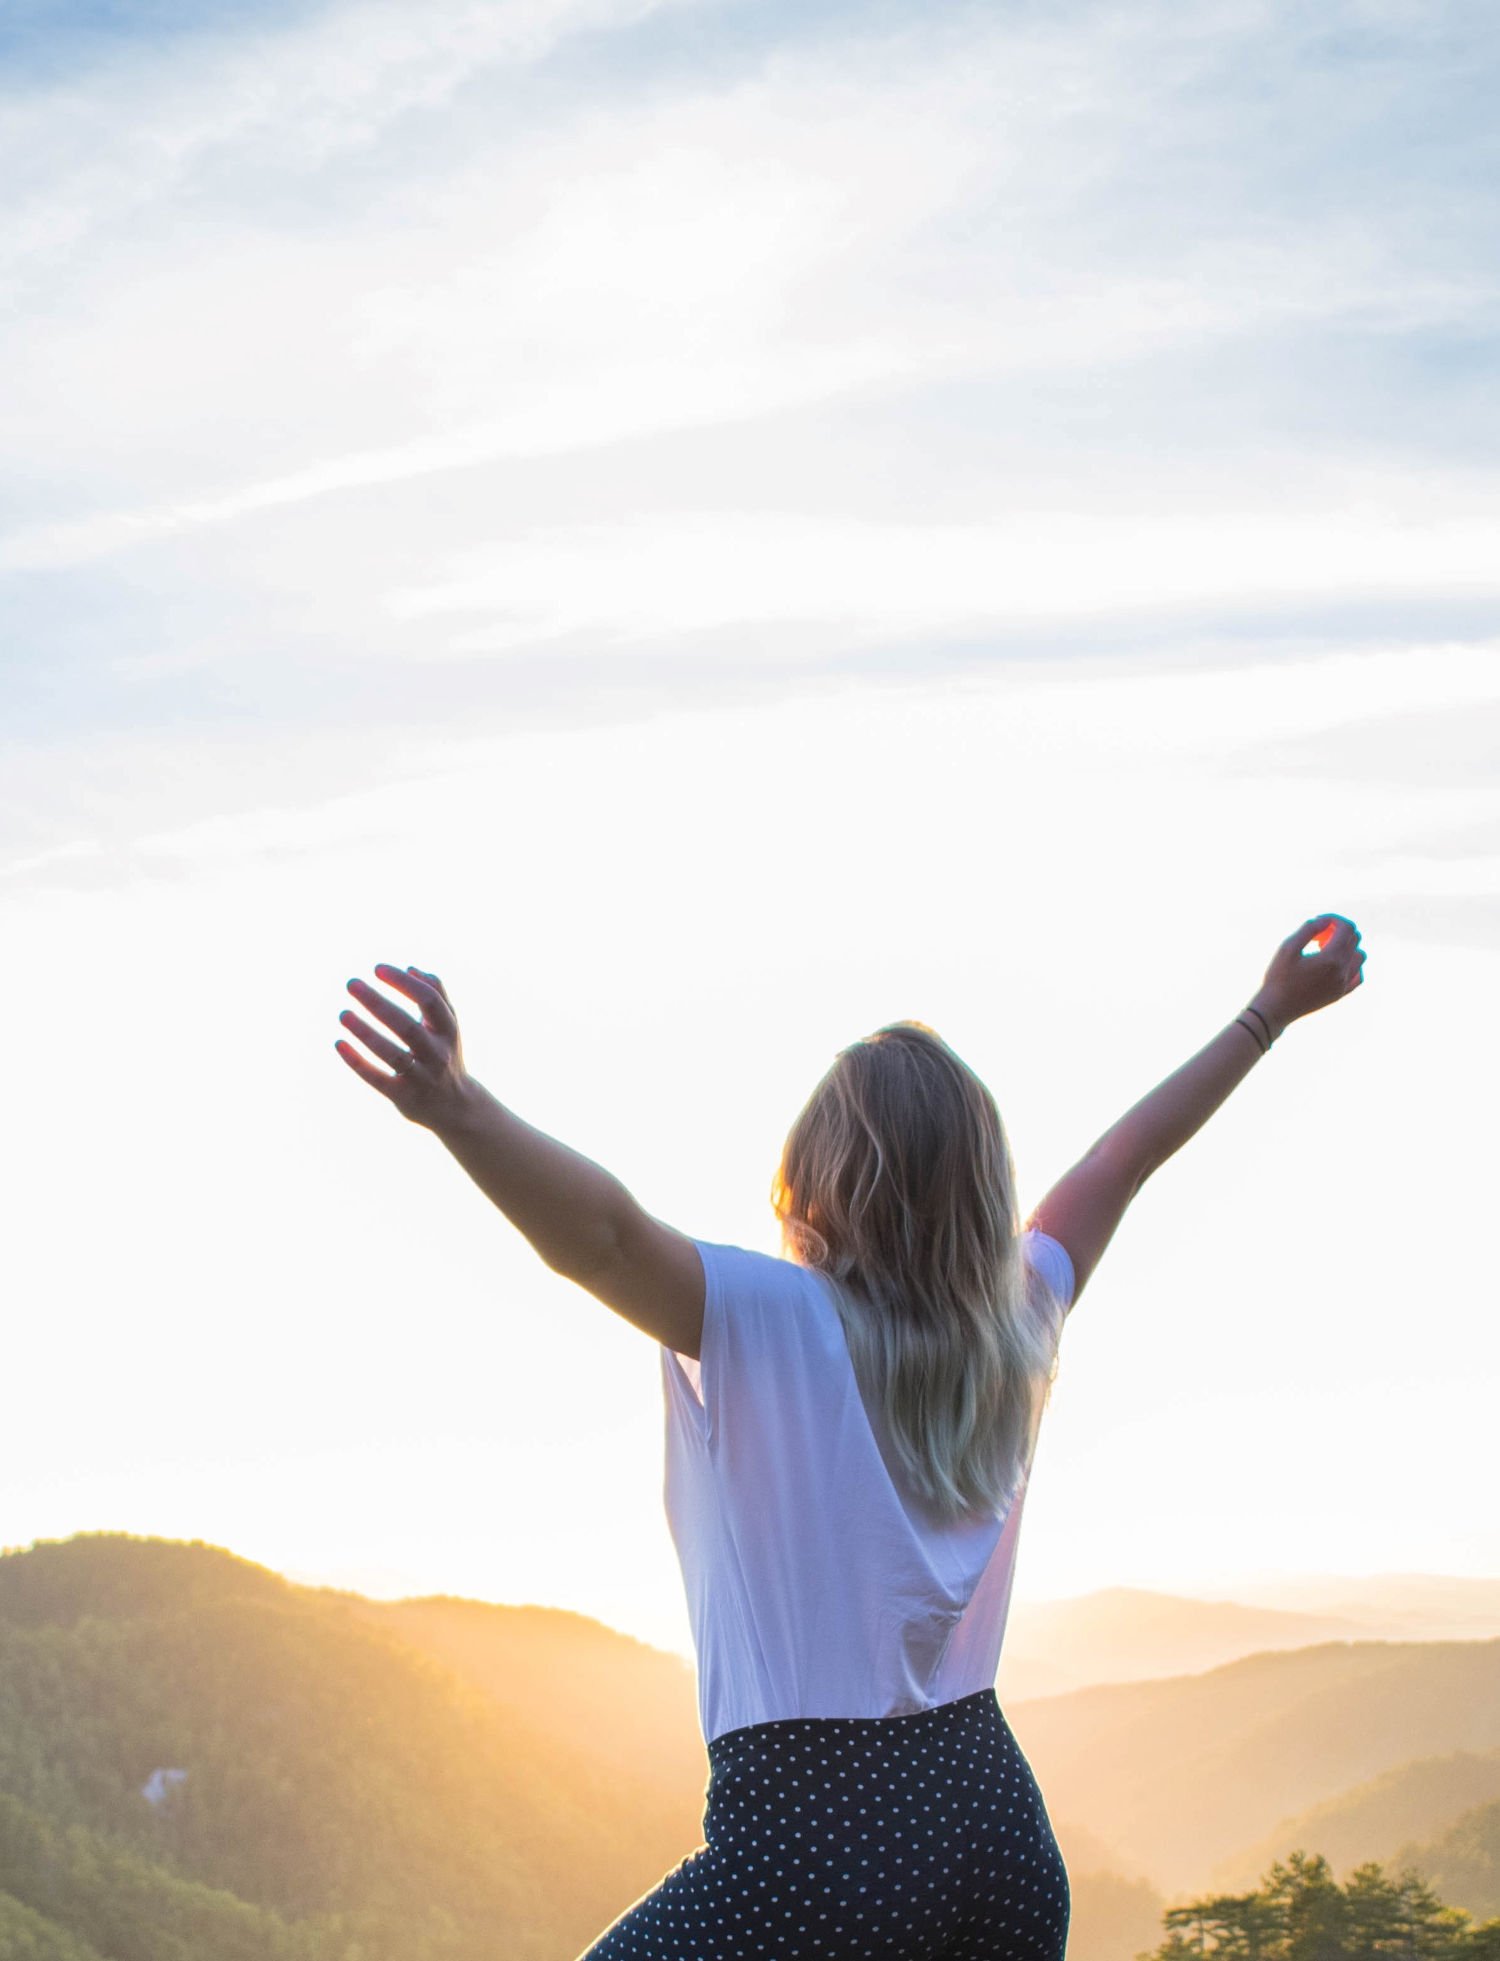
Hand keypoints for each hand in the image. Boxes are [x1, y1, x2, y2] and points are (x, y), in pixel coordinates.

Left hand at [335, 963, 469, 1127]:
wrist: (456, 1106)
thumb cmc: (445, 1055)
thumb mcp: (448, 1026)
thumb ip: (437, 995)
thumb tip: (411, 969)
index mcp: (448, 1031)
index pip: (429, 1000)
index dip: (403, 983)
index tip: (377, 968)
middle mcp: (438, 1054)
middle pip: (407, 1026)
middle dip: (377, 1003)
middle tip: (351, 983)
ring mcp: (421, 1077)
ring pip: (392, 1054)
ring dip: (365, 1032)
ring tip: (343, 1014)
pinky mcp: (404, 1096)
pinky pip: (378, 1078)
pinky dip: (358, 1062)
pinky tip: (339, 1043)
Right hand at [1250, 914, 1366, 1035]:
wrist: (1276, 1009)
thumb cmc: (1278, 977)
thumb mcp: (1288, 947)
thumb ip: (1308, 929)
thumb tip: (1325, 921)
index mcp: (1331, 958)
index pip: (1347, 928)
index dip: (1334, 919)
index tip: (1318, 921)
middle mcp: (1343, 971)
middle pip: (1354, 939)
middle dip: (1338, 931)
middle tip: (1317, 935)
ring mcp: (1344, 984)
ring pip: (1359, 956)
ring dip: (1346, 947)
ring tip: (1324, 950)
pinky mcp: (1341, 994)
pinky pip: (1358, 975)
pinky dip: (1351, 965)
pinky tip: (1334, 965)